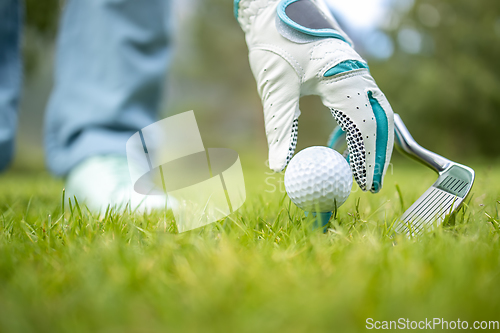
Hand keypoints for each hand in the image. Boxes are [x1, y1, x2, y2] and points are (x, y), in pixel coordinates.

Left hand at [235, 0, 393, 192]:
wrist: (274, 7)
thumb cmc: (275, 40)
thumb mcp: (275, 86)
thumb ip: (279, 126)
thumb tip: (278, 166)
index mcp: (345, 75)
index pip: (365, 125)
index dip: (368, 158)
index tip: (365, 184)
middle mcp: (357, 73)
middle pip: (379, 120)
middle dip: (378, 154)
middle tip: (372, 183)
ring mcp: (354, 71)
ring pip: (374, 112)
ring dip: (371, 142)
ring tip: (362, 170)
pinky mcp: (345, 71)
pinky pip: (360, 104)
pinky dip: (357, 127)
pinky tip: (344, 145)